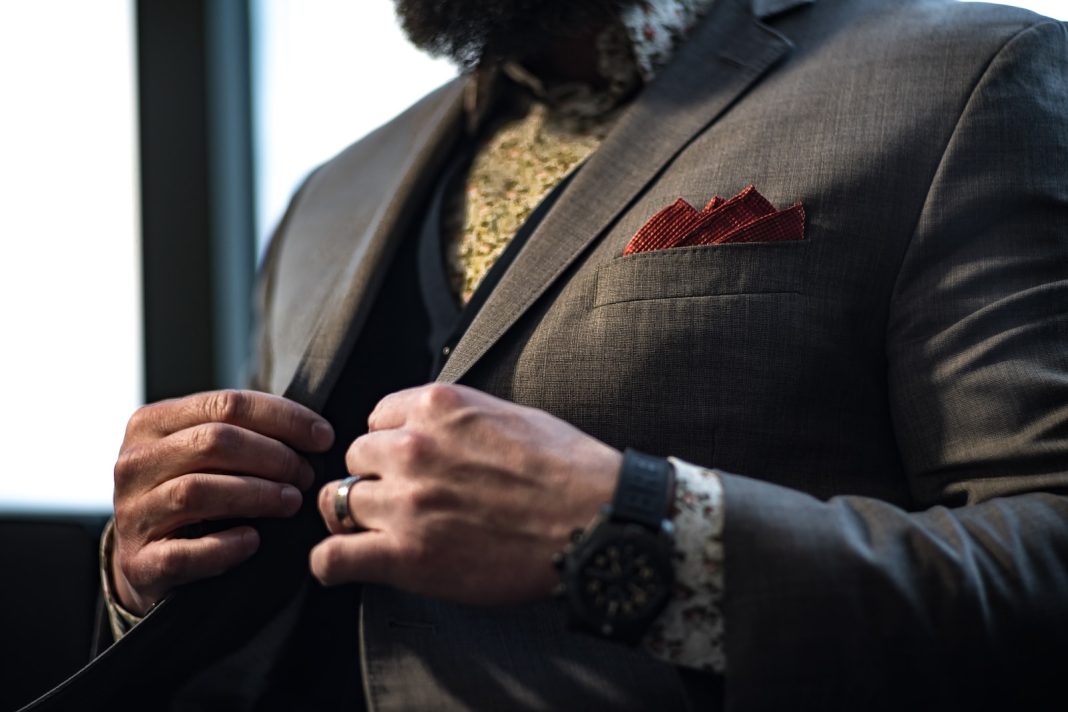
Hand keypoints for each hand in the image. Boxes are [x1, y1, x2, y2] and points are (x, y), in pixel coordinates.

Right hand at [111, 389, 333, 614]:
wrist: (147, 561)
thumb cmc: (192, 496)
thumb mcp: (205, 454)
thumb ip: (243, 433)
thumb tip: (314, 431)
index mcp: (153, 422)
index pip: (227, 403)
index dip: (283, 418)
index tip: (323, 437)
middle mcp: (135, 462)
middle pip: (214, 442)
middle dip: (274, 456)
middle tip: (308, 475)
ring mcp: (132, 512)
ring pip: (197, 490)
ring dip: (257, 495)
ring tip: (292, 501)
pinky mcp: (139, 562)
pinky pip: (184, 552)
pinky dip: (224, 546)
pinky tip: (253, 540)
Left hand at [310, 383, 620, 604]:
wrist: (597, 522)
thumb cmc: (568, 469)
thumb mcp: (510, 413)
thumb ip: (459, 417)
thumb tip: (435, 428)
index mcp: (437, 407)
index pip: (376, 419)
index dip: (391, 444)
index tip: (408, 465)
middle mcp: (412, 447)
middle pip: (357, 458)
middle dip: (376, 478)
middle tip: (405, 502)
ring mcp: (405, 501)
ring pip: (338, 501)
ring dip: (357, 517)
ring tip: (382, 533)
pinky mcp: (406, 555)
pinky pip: (331, 557)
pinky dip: (330, 563)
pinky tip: (345, 565)